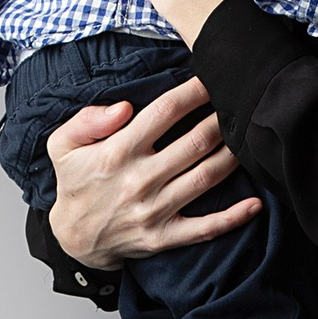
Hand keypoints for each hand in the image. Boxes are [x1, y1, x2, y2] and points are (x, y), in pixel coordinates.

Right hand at [45, 78, 261, 271]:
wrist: (73, 239)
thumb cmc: (75, 184)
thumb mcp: (61, 145)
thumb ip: (88, 120)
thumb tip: (123, 107)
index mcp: (117, 153)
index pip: (163, 113)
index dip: (192, 92)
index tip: (210, 79)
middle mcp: (139, 181)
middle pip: (194, 142)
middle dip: (220, 119)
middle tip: (237, 104)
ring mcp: (154, 211)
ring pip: (206, 177)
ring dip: (232, 155)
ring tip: (246, 136)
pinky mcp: (164, 237)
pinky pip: (206, 228)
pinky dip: (233, 217)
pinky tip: (256, 202)